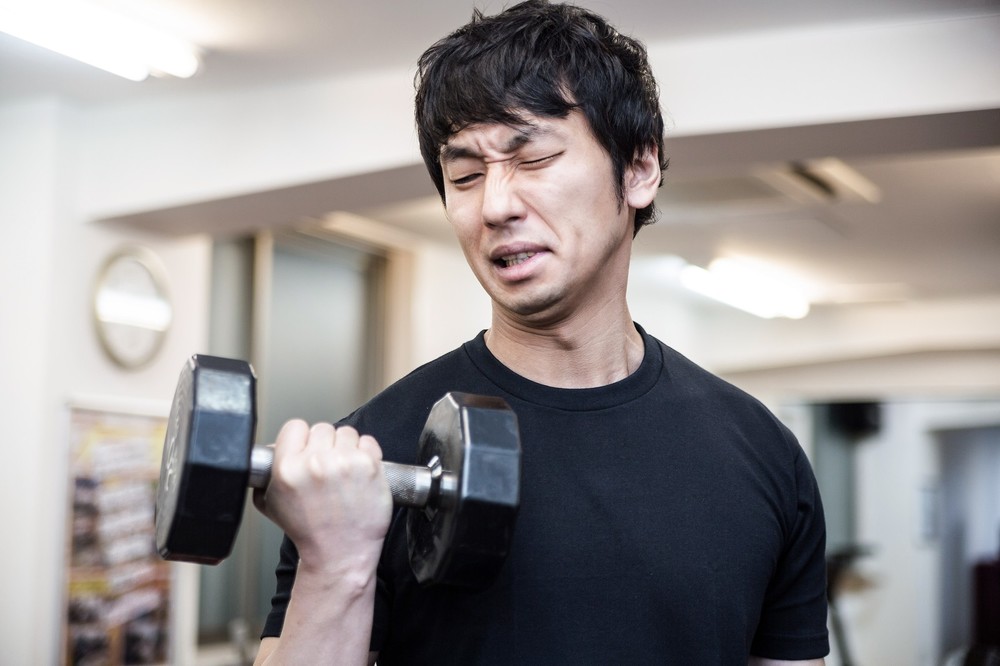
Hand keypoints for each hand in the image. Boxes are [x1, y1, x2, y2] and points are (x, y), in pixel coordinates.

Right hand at [253, 420, 392, 571]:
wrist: (340, 553)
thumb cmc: (308, 531)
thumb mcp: (272, 503)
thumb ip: (267, 472)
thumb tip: (275, 446)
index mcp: (288, 469)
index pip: (294, 427)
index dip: (300, 438)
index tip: (306, 450)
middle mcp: (315, 463)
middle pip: (321, 428)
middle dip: (324, 445)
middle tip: (326, 467)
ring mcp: (345, 463)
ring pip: (346, 432)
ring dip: (346, 447)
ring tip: (343, 471)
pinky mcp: (370, 466)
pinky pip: (368, 442)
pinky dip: (366, 453)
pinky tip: (358, 473)